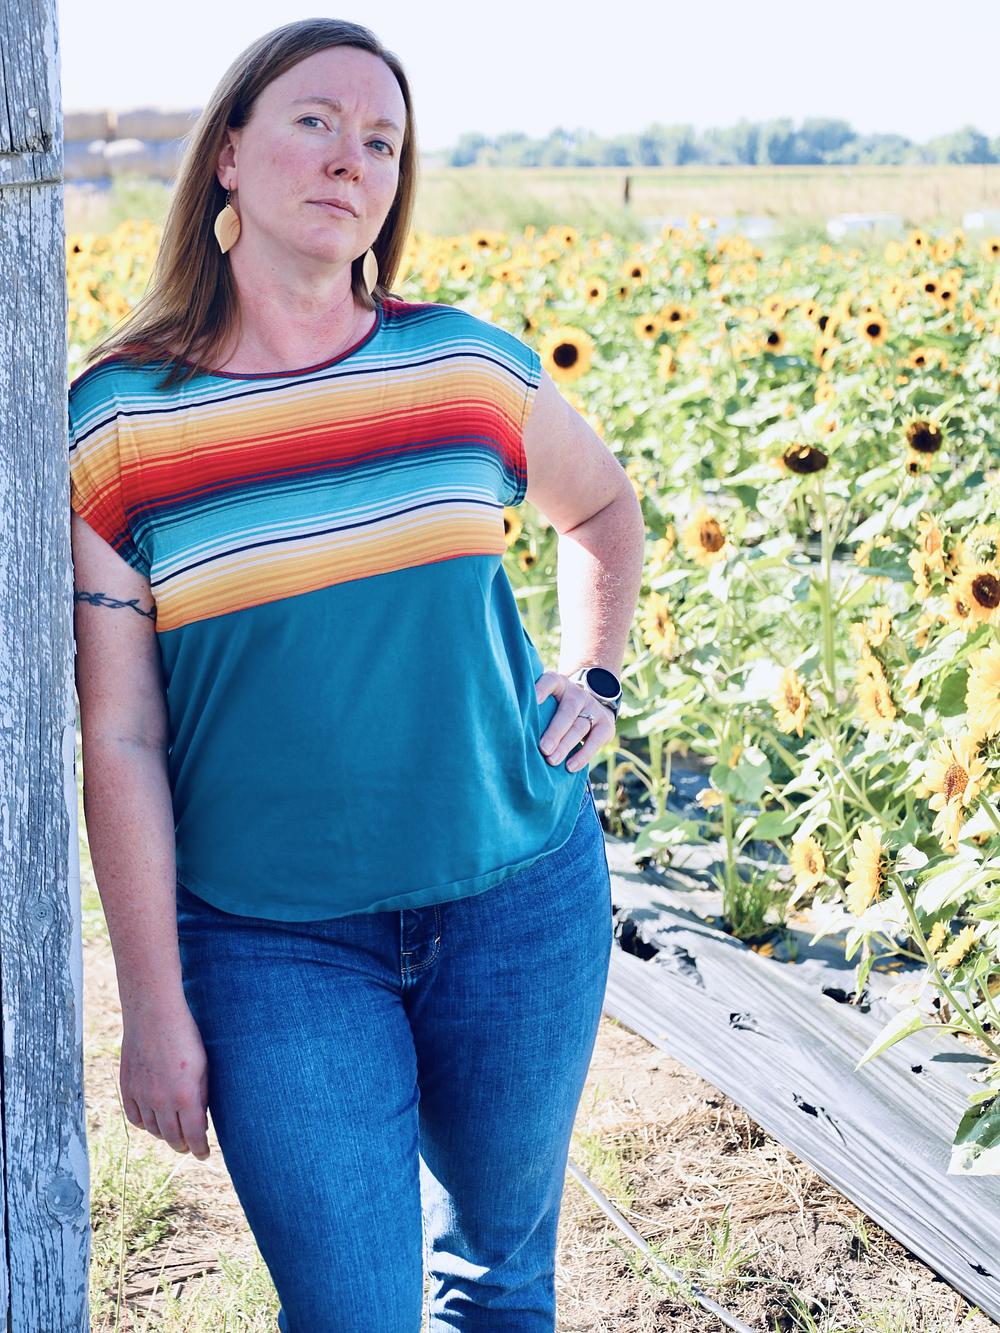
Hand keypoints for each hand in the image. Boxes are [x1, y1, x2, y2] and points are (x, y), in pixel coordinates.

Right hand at [120, 1003, 211, 1160]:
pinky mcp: (126, 1088)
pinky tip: (153, 1119)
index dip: (199, 1149)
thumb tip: (199, 1122)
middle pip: (172, 1138)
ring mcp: (141, 1096)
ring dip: (164, 1134)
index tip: (203, 1155)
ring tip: (173, 1131)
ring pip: (152, 1130)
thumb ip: (201, 1097)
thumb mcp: (204, 1066)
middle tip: (189, 1146)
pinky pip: (135, 1118)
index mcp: (185, 1097)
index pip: (193, 1136)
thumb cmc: (186, 1036)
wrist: (154, 1014)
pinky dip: (145, 1123)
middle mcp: (161, 1101)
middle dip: (183, 1145)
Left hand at [535, 669, 616, 772]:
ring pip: (579, 728)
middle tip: (543, 748)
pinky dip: (582, 756)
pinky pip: (595, 741)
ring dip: (565, 746)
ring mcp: (594, 709)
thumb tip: (510, 727)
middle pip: (568, 711)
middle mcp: (578, 694)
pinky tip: (570, 767)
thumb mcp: (548, 699)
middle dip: (555, 732)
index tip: (533, 700)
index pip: (550, 682)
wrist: (592, 704)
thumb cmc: (557, 707)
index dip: (541, 689)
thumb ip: (534, 708)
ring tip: (552, 761)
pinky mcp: (606, 725)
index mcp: (560, 684)